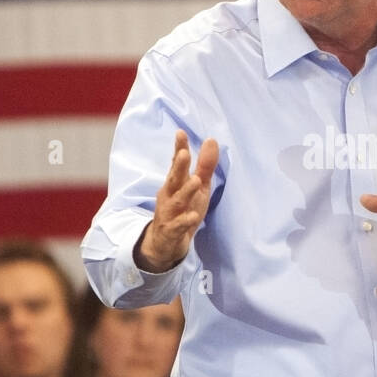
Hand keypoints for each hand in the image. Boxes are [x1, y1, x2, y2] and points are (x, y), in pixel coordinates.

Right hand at [134, 130, 218, 272]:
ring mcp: (169, 213)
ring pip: (176, 201)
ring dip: (185, 191)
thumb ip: (204, 165)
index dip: (179, 148)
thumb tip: (212, 140)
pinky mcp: (171, 231)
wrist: (165, 244)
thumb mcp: (198, 187)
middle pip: (174, 179)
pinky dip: (185, 221)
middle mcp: (169, 196)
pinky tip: (194, 216)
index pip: (176, 163)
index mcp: (175, 183)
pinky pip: (178, 226)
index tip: (180, 133)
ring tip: (195, 181)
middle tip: (183, 153)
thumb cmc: (183, 209)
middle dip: (178, 166)